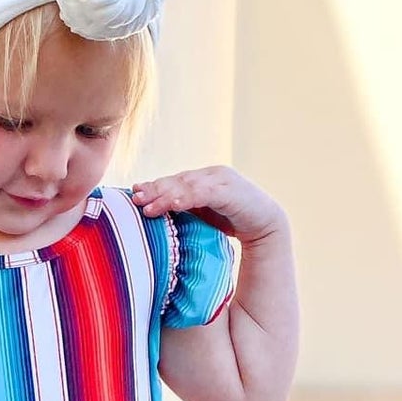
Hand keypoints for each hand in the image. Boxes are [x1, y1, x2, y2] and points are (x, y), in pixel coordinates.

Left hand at [131, 166, 288, 247]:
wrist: (266, 225)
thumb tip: (155, 221)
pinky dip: (187, 197)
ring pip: (188, 185)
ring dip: (166, 195)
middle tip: (136, 198)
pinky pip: (205, 193)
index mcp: (203, 179)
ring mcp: (222, 180)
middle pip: (177, 181)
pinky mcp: (231, 190)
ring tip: (148, 207)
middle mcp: (211, 175)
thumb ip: (184, 212)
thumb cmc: (232, 222)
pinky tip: (173, 204)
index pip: (174, 181)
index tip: (135, 192)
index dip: (154, 186)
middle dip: (155, 189)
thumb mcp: (203, 216)